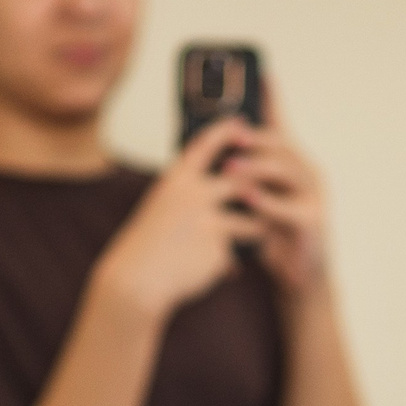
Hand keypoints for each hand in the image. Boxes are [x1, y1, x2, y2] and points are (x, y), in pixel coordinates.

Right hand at [92, 118, 251, 320]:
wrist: (137, 279)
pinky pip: (237, 253)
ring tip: (252, 238)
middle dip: (259, 189)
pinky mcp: (219, 250)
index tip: (244, 127)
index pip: (207, 143)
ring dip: (256, 230)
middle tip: (267, 194)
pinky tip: (216, 271)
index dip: (228, 131)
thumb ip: (191, 191)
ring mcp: (208, 222)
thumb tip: (230, 181)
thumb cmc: (150, 243)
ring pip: (252, 221)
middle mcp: (194, 194)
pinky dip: (230, 262)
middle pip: (243, 180)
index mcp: (177, 179)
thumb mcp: (164, 205)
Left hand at [221, 110, 330, 294]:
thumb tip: (208, 155)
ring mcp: (315, 197)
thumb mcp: (254, 203)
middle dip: (255, 137)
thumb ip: (241, 178)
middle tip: (229, 133)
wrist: (299, 279)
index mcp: (293, 165)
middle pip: (283, 145)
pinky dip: (267, 202)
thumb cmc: (274, 239)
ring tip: (230, 166)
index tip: (261, 72)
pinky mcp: (314, 223)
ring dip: (257, 166)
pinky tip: (248, 197)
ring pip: (287, 172)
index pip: (282, 125)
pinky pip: (290, 208)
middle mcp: (308, 175)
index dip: (273, 99)